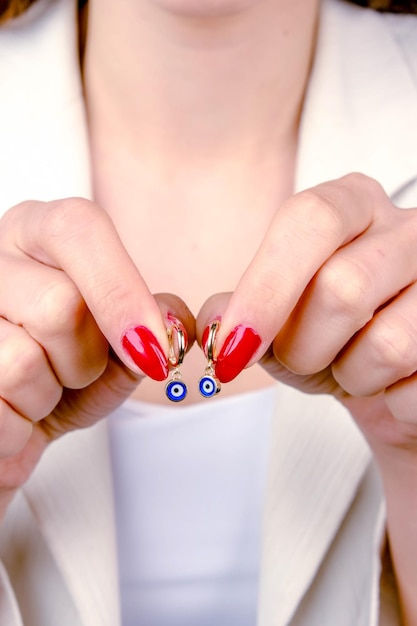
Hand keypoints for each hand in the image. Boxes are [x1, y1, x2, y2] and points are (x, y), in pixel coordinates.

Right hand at [0, 198, 193, 511]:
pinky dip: (16, 431)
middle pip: (59, 304)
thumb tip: (173, 323)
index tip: (153, 350)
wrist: (11, 427)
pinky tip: (11, 417)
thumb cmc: (64, 379)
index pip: (77, 228)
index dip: (121, 292)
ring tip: (35, 395)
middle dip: (83, 360)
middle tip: (71, 373)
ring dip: (44, 398)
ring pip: (21, 362)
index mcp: (36, 233)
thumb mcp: (118, 349)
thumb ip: (153, 325)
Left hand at [197, 173, 416, 451]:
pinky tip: (391, 384)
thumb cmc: (336, 336)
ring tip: (353, 367)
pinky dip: (389, 402)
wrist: (395, 375)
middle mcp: (412, 229)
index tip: (233, 348)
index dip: (266, 289)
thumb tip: (211, 323)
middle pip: (344, 288)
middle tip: (300, 358)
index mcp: (355, 203)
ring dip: (351, 377)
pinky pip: (416, 389)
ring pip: (387, 345)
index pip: (310, 218)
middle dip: (304, 347)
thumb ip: (240, 311)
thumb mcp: (280, 318)